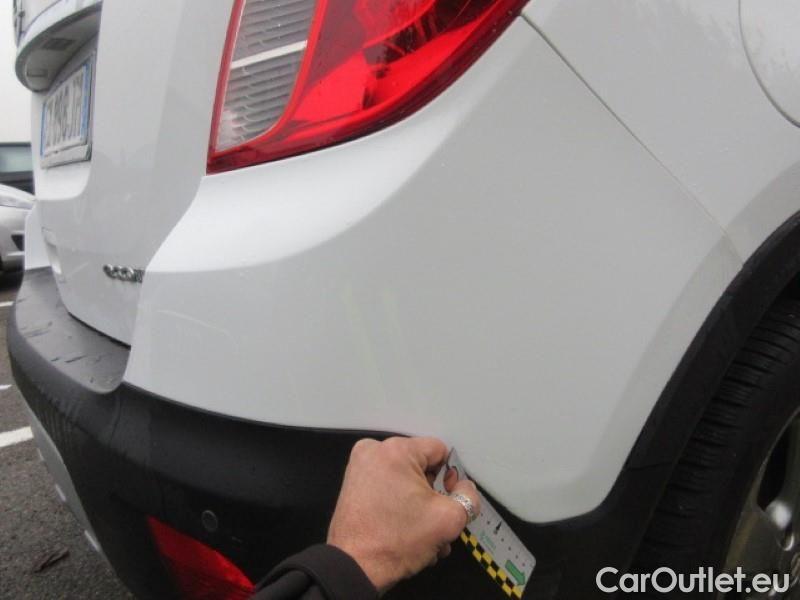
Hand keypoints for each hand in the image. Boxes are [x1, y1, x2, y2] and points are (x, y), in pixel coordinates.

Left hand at [327, 437, 480, 593]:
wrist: (355, 568)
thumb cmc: (394, 542)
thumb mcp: (449, 518)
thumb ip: (468, 496)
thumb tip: (465, 488)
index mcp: (396, 451)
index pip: (440, 451)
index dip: (450, 476)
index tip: (447, 498)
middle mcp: (374, 452)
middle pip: (421, 466)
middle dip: (433, 495)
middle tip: (434, 521)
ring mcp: (360, 468)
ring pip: (405, 480)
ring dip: (419, 505)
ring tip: (422, 532)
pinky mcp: (354, 485)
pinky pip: (388, 487)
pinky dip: (400, 505)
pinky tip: (406, 529)